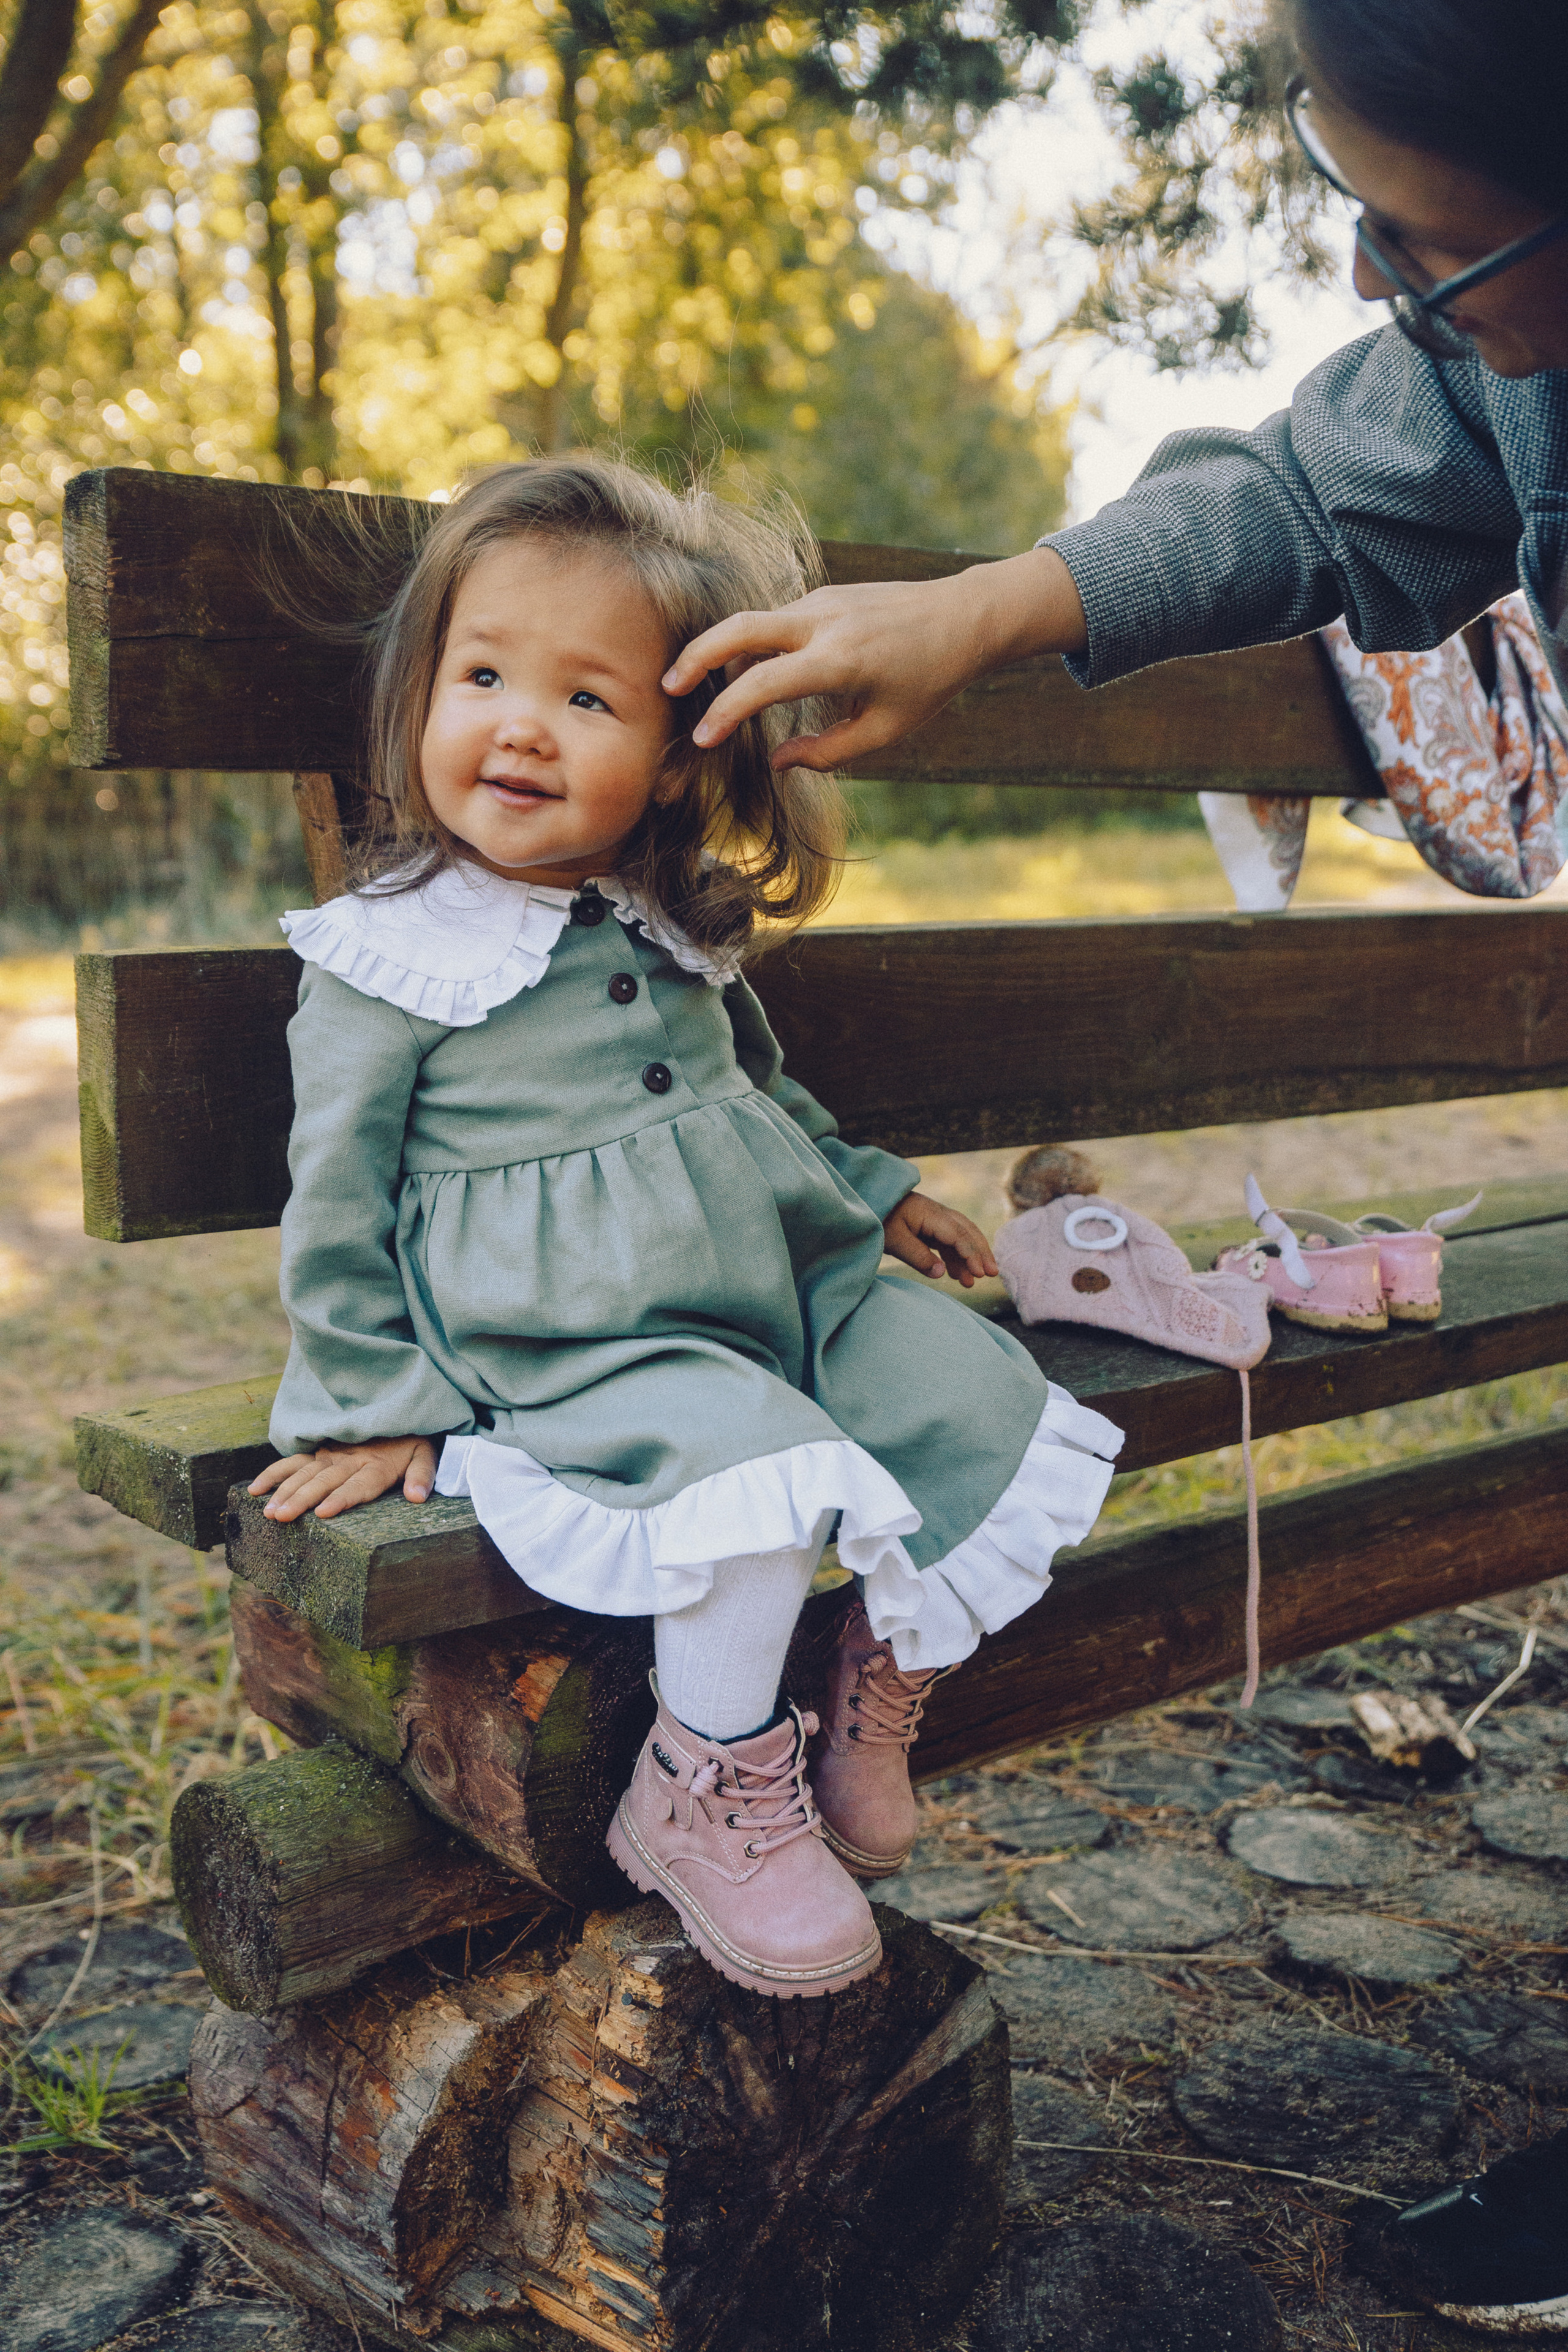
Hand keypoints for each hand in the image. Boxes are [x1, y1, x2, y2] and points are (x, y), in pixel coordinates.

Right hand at [248, 1435, 439, 1522]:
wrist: (399, 1407)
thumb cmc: (412, 1439)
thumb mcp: (426, 1454)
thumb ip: (423, 1475)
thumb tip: (417, 1497)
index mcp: (376, 1466)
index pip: (358, 1485)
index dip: (341, 1498)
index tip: (323, 1512)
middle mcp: (350, 1461)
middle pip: (324, 1482)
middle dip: (301, 1499)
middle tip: (281, 1517)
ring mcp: (332, 1455)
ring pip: (304, 1474)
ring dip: (285, 1491)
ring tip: (268, 1511)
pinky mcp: (320, 1450)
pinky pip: (294, 1462)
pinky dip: (274, 1473)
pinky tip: (254, 1490)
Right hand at [661, 546, 1086, 772]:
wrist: (965, 616)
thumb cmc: (929, 680)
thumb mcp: (886, 730)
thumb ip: (829, 752)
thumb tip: (778, 760)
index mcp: (840, 661)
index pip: (764, 683)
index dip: (726, 711)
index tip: (702, 737)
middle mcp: (824, 622)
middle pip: (740, 629)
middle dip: (696, 656)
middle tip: (667, 687)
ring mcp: (822, 601)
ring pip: (754, 621)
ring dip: (721, 651)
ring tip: (700, 688)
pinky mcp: (825, 595)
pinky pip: (778, 621)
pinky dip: (755, 645)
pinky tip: (752, 673)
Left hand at [882, 1193, 998, 1288]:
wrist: (866, 1199)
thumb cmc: (879, 1218)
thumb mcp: (894, 1240)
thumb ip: (918, 1257)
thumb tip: (942, 1274)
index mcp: (931, 1215)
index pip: (959, 1235)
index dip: (972, 1254)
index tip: (980, 1273)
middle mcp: (938, 1214)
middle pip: (968, 1233)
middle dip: (981, 1253)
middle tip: (992, 1274)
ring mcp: (935, 1220)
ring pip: (961, 1238)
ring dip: (969, 1259)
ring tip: (972, 1282)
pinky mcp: (929, 1227)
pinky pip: (948, 1242)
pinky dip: (955, 1258)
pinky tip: (956, 1275)